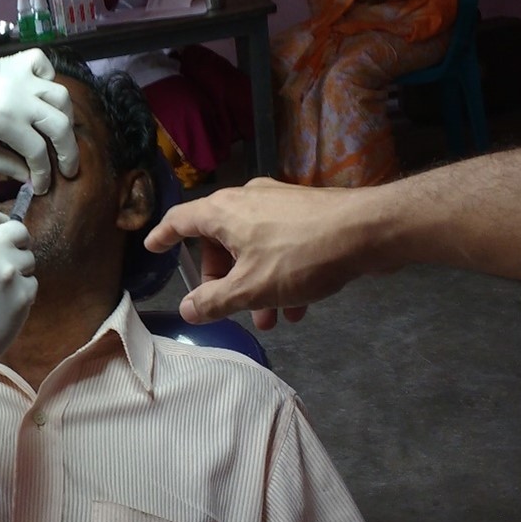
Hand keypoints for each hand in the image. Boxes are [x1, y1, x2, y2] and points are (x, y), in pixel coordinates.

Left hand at [0, 21, 76, 193]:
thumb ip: (2, 163)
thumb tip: (27, 175)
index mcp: (6, 120)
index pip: (39, 152)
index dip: (43, 174)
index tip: (41, 186)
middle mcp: (20, 94)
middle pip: (60, 124)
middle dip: (68, 151)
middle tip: (67, 169)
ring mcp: (18, 74)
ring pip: (60, 94)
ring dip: (64, 116)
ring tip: (59, 134)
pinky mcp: (11, 61)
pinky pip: (42, 65)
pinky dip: (48, 78)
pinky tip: (39, 95)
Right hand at [143, 178, 394, 328]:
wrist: (368, 230)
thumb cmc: (300, 256)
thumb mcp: (251, 288)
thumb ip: (215, 301)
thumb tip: (186, 310)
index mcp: (224, 212)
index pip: (180, 220)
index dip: (163, 236)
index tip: (152, 248)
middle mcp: (246, 201)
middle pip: (218, 240)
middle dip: (223, 279)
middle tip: (227, 307)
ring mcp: (278, 204)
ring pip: (253, 248)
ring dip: (254, 285)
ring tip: (269, 320)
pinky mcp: (306, 213)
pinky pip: (280, 246)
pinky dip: (279, 274)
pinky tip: (298, 307)